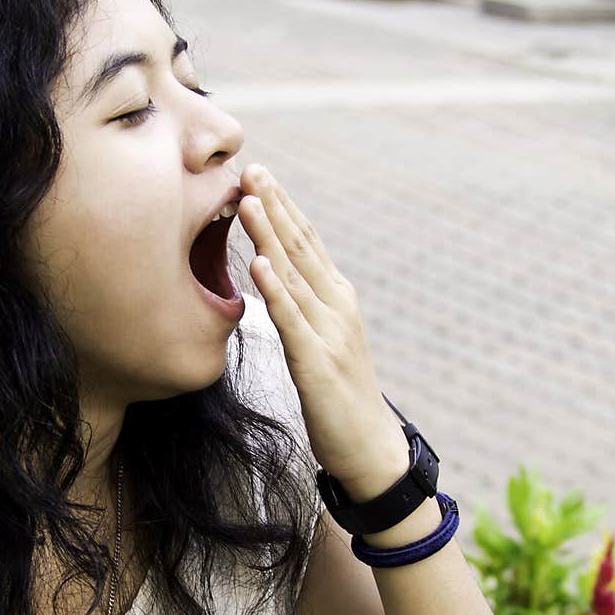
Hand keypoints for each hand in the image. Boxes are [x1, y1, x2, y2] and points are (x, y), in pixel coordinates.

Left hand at [237, 163, 408, 501]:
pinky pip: (291, 320)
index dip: (281, 206)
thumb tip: (276, 275)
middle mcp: (337, 305)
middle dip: (272, 205)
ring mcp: (329, 332)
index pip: (307, 242)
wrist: (369, 446)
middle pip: (301, 246)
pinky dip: (274, 289)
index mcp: (337, 298)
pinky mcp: (317, 362)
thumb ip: (303, 307)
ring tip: (245, 201)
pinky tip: (257, 263)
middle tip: (248, 168)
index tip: (257, 174)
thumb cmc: (340, 396)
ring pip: (294, 274)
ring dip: (268, 235)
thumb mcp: (322, 340)